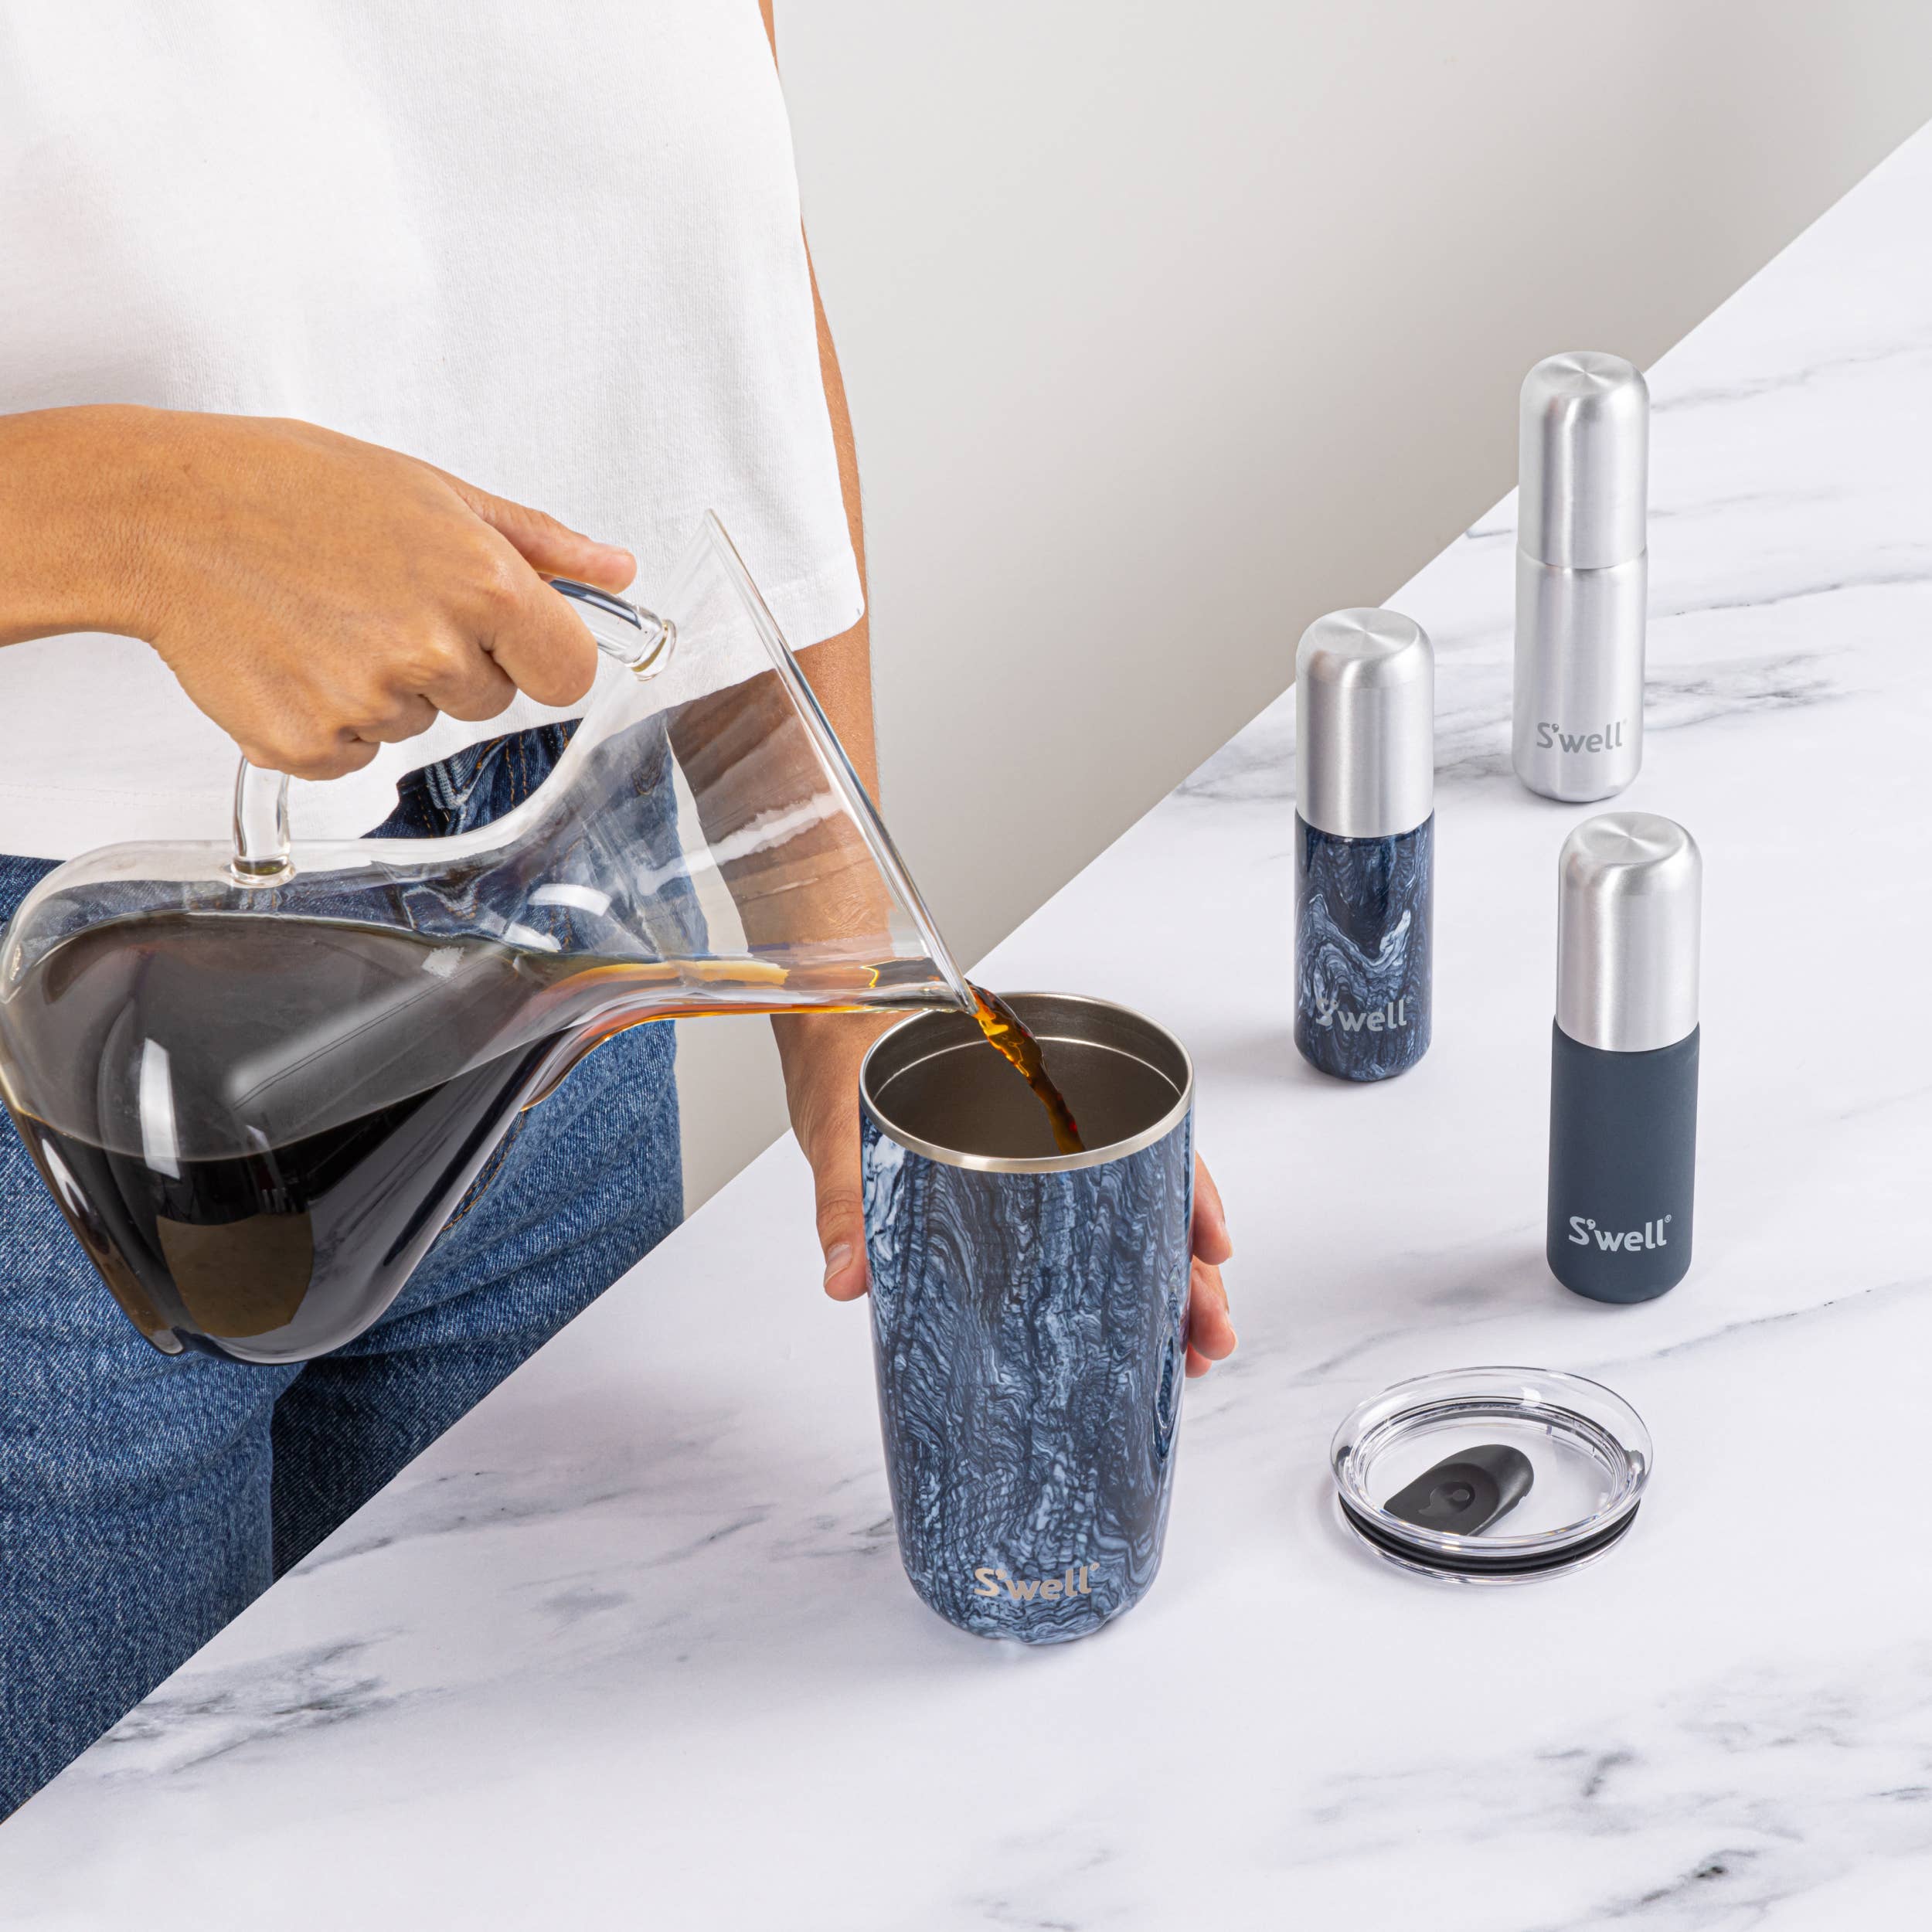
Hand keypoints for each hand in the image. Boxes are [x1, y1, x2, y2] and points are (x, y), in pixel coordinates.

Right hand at [0, 404, 635, 777]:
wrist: (162, 515)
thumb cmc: (291, 488)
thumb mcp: (431, 491)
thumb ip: (536, 543)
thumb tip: (617, 568)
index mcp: (482, 584)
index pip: (570, 672)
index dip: (541, 657)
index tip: (509, 639)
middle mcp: (433, 650)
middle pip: (490, 702)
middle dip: (450, 661)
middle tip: (379, 597)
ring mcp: (369, 704)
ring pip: (418, 725)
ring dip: (384, 685)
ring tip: (325, 615)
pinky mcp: (307, 744)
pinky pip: (353, 754)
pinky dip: (327, 717)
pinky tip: (291, 654)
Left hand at [779, 1012, 1236, 1377]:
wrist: (826, 1026)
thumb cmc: (848, 1054)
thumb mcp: (843, 1126)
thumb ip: (844, 1198)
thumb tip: (848, 1276)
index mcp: (1032, 1090)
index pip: (1139, 1138)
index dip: (1186, 1192)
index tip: (1212, 1243)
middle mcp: (1051, 1127)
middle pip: (1149, 1194)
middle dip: (1191, 1268)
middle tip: (1209, 1335)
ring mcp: (1037, 1162)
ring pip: (1129, 1220)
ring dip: (1166, 1284)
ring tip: (1191, 1353)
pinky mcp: (1009, 1195)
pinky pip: (1082, 1234)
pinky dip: (1117, 1282)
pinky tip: (1137, 1329)